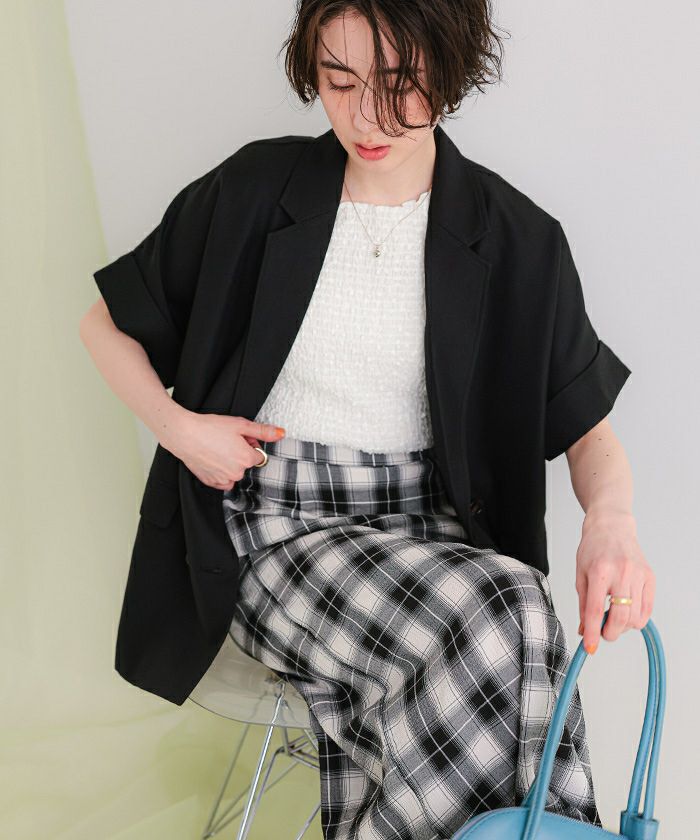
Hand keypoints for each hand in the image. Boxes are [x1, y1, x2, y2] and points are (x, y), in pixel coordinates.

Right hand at [162, 411, 284, 489]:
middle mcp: (237, 473)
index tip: (238, 437)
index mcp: (247, 459)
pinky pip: (223, 481)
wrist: (184, 434)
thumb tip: (281, 434)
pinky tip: (212, 459)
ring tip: (217, 448)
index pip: (258, 455)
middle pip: (246, 464)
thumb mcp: (241, 425)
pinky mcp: (210, 482)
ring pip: (234, 472)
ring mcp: (223, 479)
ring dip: (230, 463)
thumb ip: (263, 431)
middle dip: (240, 453)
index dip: (249, 444)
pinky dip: (220, 473)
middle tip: (226, 440)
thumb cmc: (210, 427)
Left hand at [575, 508, 655, 654]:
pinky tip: (626, 611)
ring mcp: (638, 575)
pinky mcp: (650, 577)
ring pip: (635, 618)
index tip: (590, 648)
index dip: (593, 633)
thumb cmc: (593, 549)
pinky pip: (647, 610)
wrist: (611, 527)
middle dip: (610, 633)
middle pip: (620, 618)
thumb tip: (585, 631)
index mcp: (599, 571)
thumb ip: (583, 604)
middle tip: (602, 632)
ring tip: (613, 616)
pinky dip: (637, 618)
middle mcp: (621, 573)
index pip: (596, 610)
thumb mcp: (580, 574)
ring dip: (623, 626)